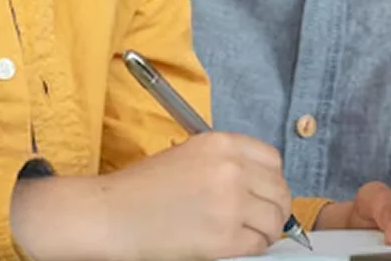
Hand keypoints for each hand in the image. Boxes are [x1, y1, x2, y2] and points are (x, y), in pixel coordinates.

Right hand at [11, 131, 292, 260]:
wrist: (112, 214)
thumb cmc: (142, 187)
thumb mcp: (189, 155)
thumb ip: (225, 162)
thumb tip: (257, 183)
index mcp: (222, 144)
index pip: (273, 159)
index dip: (272, 179)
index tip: (265, 191)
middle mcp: (232, 169)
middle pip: (279, 189)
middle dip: (275, 206)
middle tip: (265, 218)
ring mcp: (231, 203)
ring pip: (274, 219)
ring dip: (267, 229)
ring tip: (251, 234)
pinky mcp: (224, 237)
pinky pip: (257, 243)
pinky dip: (254, 246)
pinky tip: (239, 245)